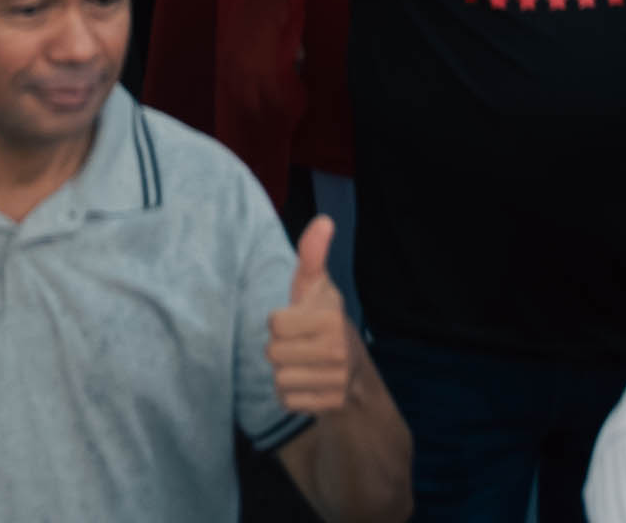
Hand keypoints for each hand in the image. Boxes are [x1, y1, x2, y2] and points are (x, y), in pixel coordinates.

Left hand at [266, 218, 356, 421]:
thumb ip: (312, 255)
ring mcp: (336, 380)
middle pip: (272, 353)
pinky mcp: (330, 404)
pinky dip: (291, 395)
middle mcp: (337, 349)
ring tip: (304, 365)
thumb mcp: (316, 286)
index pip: (274, 323)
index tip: (298, 323)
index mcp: (331, 317)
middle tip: (300, 346)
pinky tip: (307, 383)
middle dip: (280, 349)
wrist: (353, 371)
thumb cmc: (323, 320)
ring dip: (284, 373)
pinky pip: (286, 401)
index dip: (279, 323)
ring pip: (278, 379)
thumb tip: (324, 220)